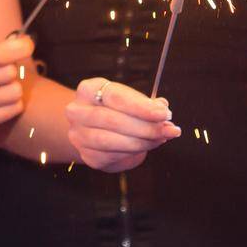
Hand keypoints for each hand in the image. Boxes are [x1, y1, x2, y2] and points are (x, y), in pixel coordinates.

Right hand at [0, 35, 32, 129]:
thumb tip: (24, 44)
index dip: (19, 48)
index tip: (27, 45)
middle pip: (10, 73)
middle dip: (12, 67)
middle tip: (5, 68)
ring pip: (15, 92)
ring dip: (14, 85)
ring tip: (4, 84)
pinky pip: (15, 108)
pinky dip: (14, 101)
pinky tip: (2, 97)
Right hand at [64, 77, 179, 172]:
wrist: (91, 129)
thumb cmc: (115, 110)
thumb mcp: (129, 100)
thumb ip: (146, 103)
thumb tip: (163, 108)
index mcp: (88, 89)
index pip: (115, 97)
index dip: (141, 106)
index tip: (164, 113)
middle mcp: (77, 111)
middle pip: (113, 120)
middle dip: (146, 126)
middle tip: (169, 129)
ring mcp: (79, 135)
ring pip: (112, 141)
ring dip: (142, 141)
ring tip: (161, 138)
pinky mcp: (87, 155)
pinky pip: (113, 156)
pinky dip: (134, 152)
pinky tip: (146, 146)